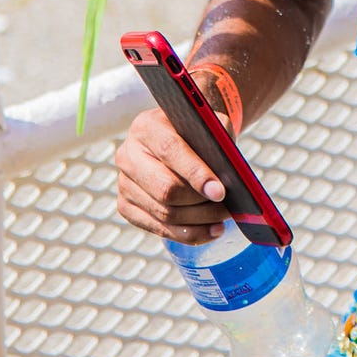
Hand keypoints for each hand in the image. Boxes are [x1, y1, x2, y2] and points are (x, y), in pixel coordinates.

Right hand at [116, 107, 227, 242]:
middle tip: (227, 208)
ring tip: (224, 218)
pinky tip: (211, 230)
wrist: (176, 136)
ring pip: (164, 212)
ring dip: (199, 220)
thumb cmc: (196, 131)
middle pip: (165, 189)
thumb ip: (220, 139)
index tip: (220, 192)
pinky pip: (158, 228)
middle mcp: (129, 155)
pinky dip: (189, 233)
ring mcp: (124, 183)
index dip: (196, 173)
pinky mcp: (126, 206)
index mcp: (147, 127)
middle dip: (200, 203)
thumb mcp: (210, 124)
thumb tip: (232, 174)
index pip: (170, 150)